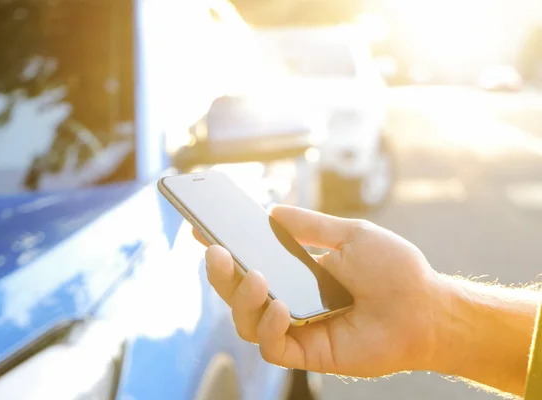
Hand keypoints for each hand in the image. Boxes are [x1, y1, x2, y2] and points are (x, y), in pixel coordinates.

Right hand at [193, 205, 449, 376]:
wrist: (426, 307)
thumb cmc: (394, 270)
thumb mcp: (349, 234)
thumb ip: (309, 225)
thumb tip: (272, 211)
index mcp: (296, 271)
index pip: (249, 261)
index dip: (224, 248)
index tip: (201, 228)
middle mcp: (290, 299)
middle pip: (237, 293)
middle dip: (220, 275)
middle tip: (216, 252)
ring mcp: (297, 327)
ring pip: (246, 322)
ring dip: (243, 299)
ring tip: (257, 277)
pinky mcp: (308, 352)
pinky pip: (272, 346)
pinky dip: (269, 326)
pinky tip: (282, 307)